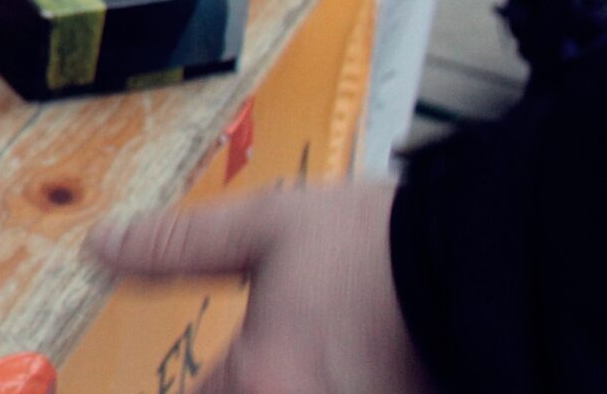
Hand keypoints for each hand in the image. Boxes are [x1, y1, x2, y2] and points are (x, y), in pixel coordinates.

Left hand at [91, 185, 435, 393]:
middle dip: (239, 384)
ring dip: (289, 382)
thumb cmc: (384, 246)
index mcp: (267, 384)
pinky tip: (340, 367)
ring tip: (308, 355)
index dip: (191, 387)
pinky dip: (338, 383)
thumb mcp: (268, 229)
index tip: (199, 372)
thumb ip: (178, 248)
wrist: (503, 261)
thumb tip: (103, 249)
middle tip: (250, 361)